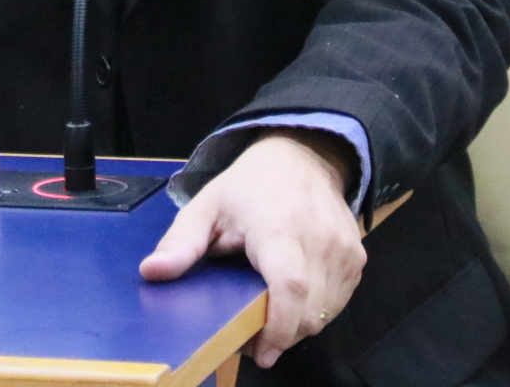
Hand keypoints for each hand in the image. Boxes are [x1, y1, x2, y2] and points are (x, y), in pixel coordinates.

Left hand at [140, 131, 365, 368]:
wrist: (302, 156)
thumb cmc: (249, 186)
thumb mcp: (206, 206)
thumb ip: (181, 243)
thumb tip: (151, 272)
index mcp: (278, 227)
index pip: (289, 286)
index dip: (278, 327)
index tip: (261, 353)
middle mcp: (318, 239)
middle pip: (309, 310)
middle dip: (282, 334)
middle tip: (253, 337)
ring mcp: (344, 249)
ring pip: (326, 312)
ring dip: (299, 325)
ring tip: (271, 316)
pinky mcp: (357, 257)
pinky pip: (339, 301)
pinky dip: (317, 310)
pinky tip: (294, 300)